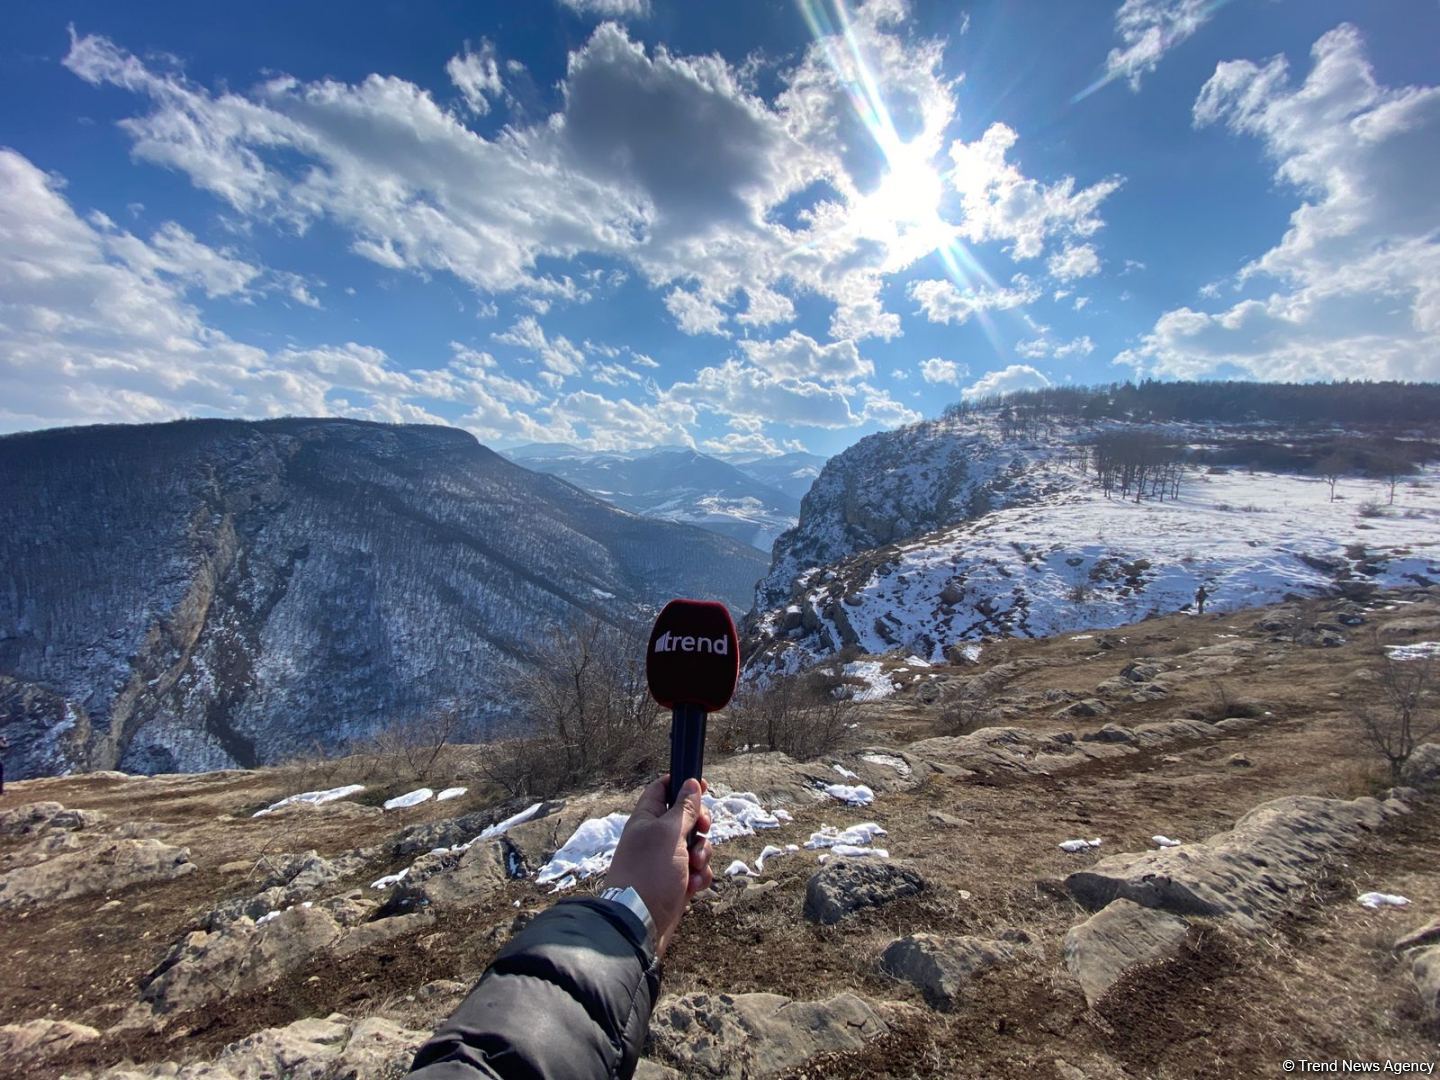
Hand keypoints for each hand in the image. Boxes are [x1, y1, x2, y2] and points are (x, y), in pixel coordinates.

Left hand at [604, 775, 712, 956]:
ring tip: (693, 867)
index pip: (662, 790)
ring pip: (696, 846)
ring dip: (702, 854)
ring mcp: (667, 861)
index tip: (702, 784)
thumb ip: (684, 809)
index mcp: (646, 820)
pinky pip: (697, 871)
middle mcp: (655, 838)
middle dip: (700, 826)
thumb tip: (691, 783)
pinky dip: (699, 877)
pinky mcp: (677, 883)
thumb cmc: (650, 873)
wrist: (638, 923)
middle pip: (687, 818)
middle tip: (701, 830)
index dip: (682, 785)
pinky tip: (692, 886)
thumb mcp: (669, 834)